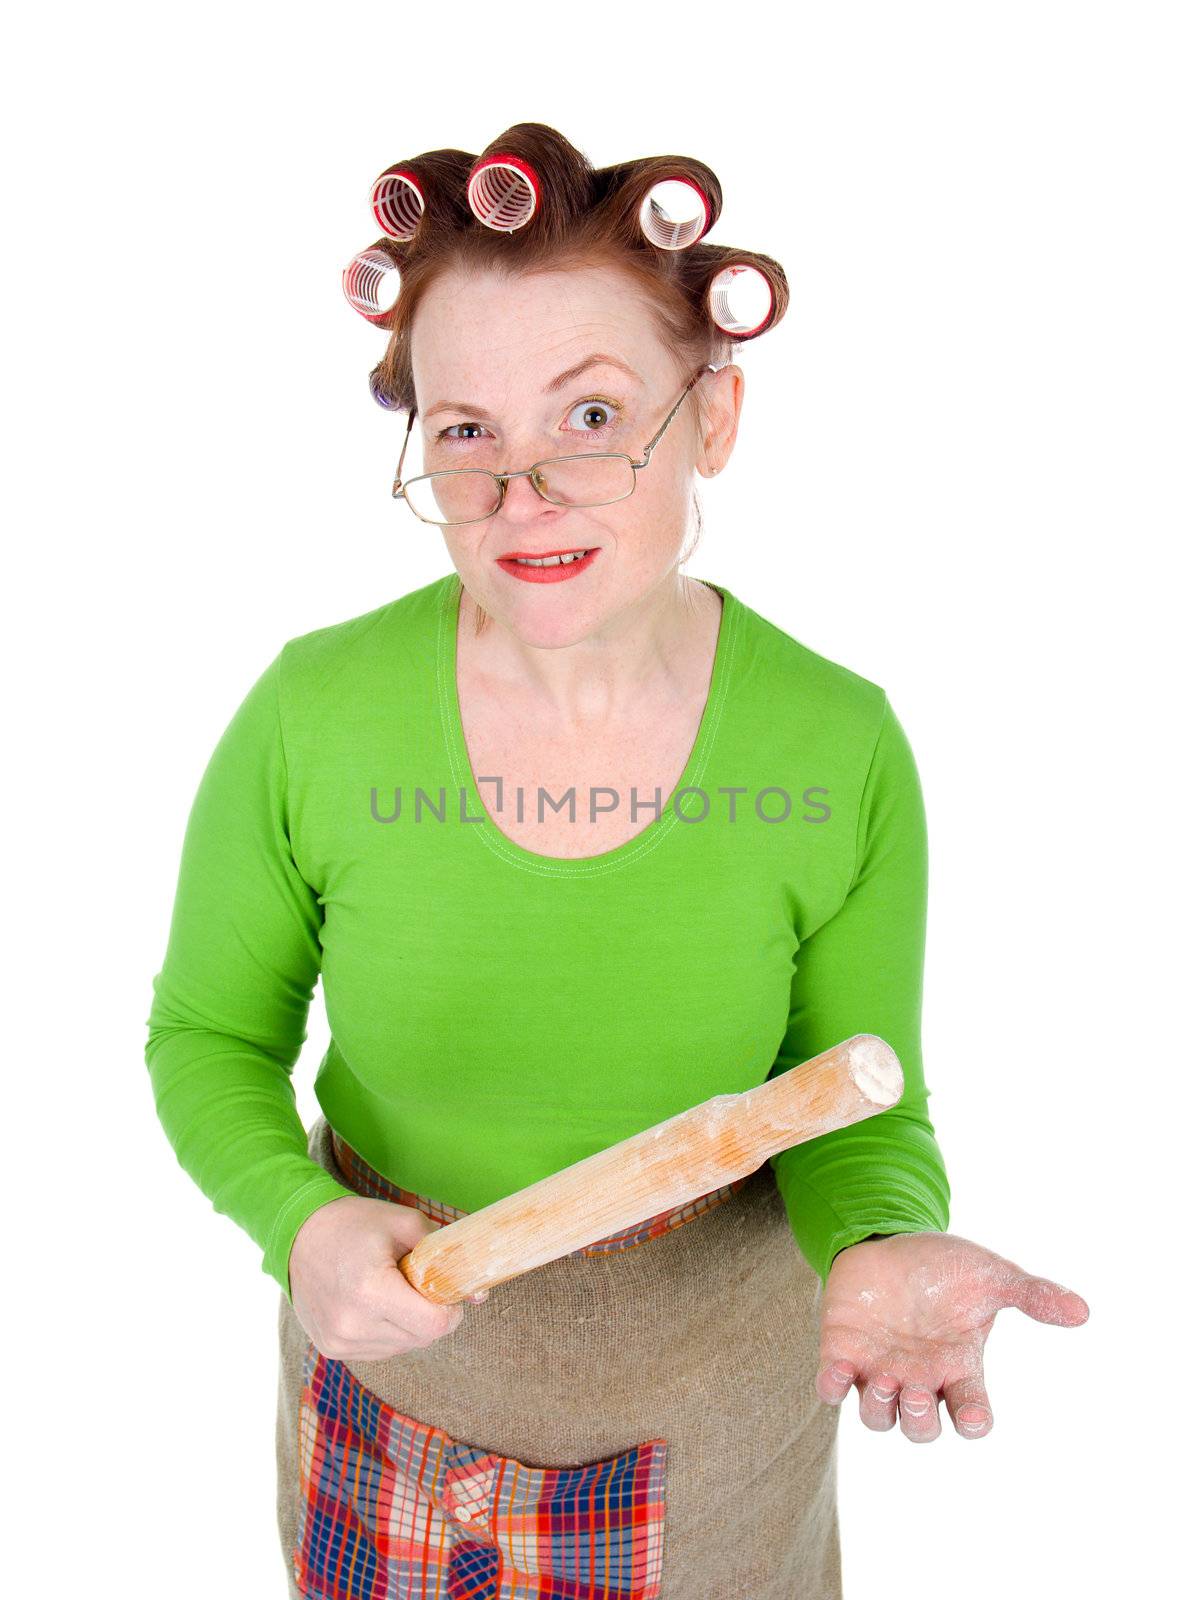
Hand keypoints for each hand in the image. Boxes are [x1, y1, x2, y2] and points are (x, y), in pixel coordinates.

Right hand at [288, 1194, 488, 1360]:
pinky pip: (379, 1350)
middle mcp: (353, 1324)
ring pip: (403, 1347)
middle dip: (430, 1314)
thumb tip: (478, 1293)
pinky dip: (387, 1331)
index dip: (451, 1310)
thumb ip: (444, 1253)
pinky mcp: (332, 1349)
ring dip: (408, 1325)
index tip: (446, 1292)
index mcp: (372, 1291)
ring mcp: (339, 1341)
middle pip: (422, 1338)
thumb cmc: (354, 1223)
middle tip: (418, 1285)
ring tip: (390, 1290)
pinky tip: (373, 1304)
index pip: (435, 1325)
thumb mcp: (404, 1222)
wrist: (298, 1233)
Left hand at [814, 1231, 1089, 1441]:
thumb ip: (1032, 1294)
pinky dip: (832, 1387)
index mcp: (957, 1367)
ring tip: (886, 1381)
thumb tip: (1082, 1311)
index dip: (971, 1424)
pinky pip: (832, 1388)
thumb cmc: (942, 1265)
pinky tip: (838, 1373)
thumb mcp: (989, 1276)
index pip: (971, 1416)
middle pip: (921, 1428)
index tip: (971, 1413)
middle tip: (919, 1390)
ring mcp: (879, 1368)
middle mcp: (919, 1377)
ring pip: (878, 1418)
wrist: (887, 1239)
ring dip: (880, 1409)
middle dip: (921, 1420)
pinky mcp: (842, 1352)